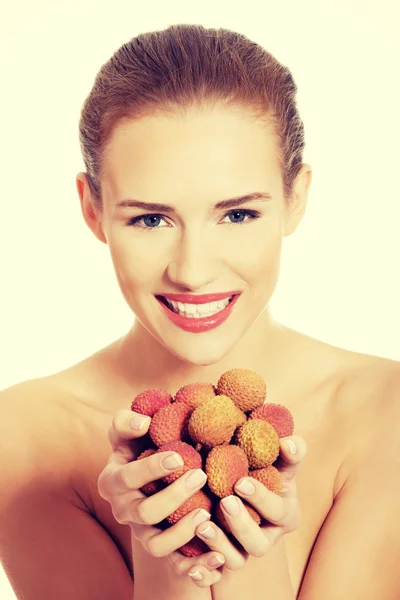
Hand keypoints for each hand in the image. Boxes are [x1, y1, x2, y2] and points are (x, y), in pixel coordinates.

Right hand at [97, 409, 225, 586]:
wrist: (149, 477)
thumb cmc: (139, 446)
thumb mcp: (128, 431)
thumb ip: (127, 421)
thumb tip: (144, 422)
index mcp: (113, 481)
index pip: (127, 477)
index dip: (151, 468)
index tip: (178, 456)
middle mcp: (124, 510)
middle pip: (145, 512)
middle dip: (174, 496)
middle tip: (200, 476)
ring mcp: (142, 532)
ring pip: (157, 545)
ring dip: (182, 532)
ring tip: (206, 513)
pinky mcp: (162, 548)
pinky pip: (176, 566)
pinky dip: (196, 567)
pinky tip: (218, 557)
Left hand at [186, 436, 305, 582]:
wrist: (238, 482)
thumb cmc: (263, 469)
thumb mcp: (279, 461)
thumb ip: (289, 452)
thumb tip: (288, 443)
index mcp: (285, 514)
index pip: (278, 511)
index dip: (261, 499)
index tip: (240, 482)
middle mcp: (267, 537)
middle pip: (259, 544)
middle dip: (242, 524)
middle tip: (225, 501)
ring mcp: (244, 550)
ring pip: (236, 560)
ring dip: (220, 544)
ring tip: (203, 525)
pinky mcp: (224, 558)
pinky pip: (214, 572)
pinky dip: (204, 569)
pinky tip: (192, 557)